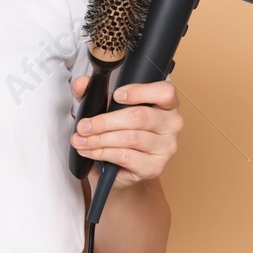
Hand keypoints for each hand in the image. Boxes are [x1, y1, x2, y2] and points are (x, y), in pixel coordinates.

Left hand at [69, 75, 183, 187]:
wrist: (121, 168)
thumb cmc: (120, 131)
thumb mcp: (106, 107)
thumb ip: (93, 92)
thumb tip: (80, 84)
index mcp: (167, 104)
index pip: (165, 92)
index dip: (140, 92)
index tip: (116, 95)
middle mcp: (172, 124)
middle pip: (140, 117)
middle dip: (105, 121)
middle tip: (84, 126)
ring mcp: (166, 147)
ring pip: (130, 138)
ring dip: (100, 139)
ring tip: (81, 140)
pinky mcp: (155, 167)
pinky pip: (126, 157)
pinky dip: (103, 153)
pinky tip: (91, 152)